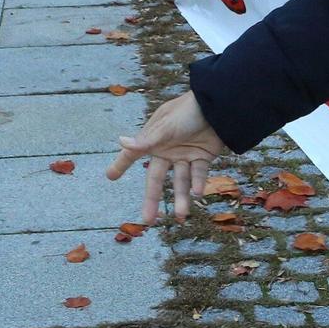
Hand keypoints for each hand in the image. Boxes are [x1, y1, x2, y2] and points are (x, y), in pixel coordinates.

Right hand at [106, 91, 228, 223]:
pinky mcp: (203, 157)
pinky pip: (199, 174)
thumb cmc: (188, 111)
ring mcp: (185, 155)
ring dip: (181, 198)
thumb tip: (121, 142)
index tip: (109, 176)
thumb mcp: (166, 126)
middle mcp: (167, 150)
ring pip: (180, 182)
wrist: (219, 107)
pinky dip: (199, 183)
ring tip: (181, 216)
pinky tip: (198, 192)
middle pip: (157, 179)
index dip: (121, 164)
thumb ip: (147, 140)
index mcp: (154, 140)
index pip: (133, 154)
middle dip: (152, 199)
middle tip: (148, 220)